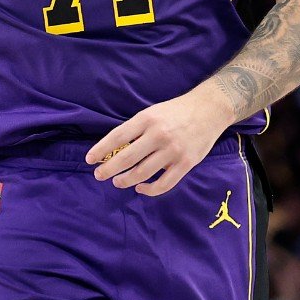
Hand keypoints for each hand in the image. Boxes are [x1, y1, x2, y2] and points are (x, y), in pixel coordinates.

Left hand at [86, 89, 228, 195]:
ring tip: (117, 182)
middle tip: (99, 175)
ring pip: (142, 173)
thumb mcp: (153, 112)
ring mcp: (173, 150)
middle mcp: (159, 135)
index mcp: (147, 119)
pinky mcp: (186, 163)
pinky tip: (140, 188)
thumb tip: (115, 149)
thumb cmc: (177, 111)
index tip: (90, 159)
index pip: (118, 137)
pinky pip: (164, 184)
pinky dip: (149, 190)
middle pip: (127, 157)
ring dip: (125, 180)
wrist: (210, 109)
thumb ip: (137, 129)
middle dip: (109, 169)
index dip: (101, 149)